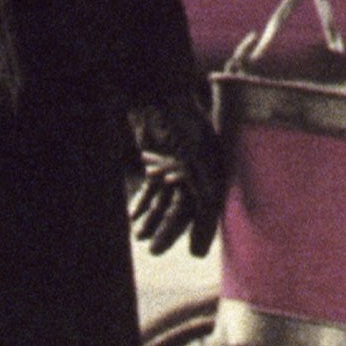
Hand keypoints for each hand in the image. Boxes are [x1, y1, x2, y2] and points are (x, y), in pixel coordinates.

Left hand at [128, 91, 223, 256]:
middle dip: (168, 230)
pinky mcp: (156, 161)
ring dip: (152, 218)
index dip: (200, 230)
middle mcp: (196, 171)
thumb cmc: (181, 117)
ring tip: (139, 236)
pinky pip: (151, 188)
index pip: (205, 207)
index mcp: (211, 169)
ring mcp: (175, 166)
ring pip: (164, 200)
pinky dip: (143, 202)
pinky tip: (133, 216)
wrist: (156, 91)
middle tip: (154, 251)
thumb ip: (203, 175)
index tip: (194, 254)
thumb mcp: (196, 147)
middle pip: (182, 208)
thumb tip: (212, 202)